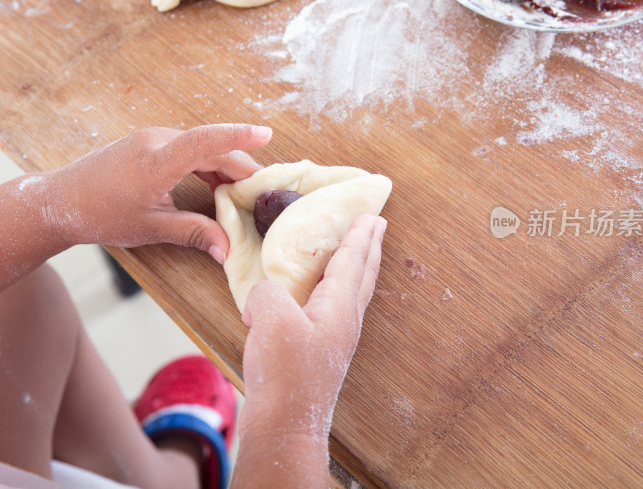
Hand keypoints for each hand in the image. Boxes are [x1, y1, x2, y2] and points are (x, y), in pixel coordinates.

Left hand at [38, 124, 270, 259]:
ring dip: (223, 168)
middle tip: (263, 191)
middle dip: (240, 167)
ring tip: (242, 194)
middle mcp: (155, 141)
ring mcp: (150, 139)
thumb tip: (227, 250)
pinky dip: (206, 165)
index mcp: (156, 160)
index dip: (238, 136)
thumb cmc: (100, 214)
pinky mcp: (147, 144)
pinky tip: (215, 187)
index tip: (266, 134)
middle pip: (210, 147)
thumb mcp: (150, 227)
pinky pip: (186, 149)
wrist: (59, 201)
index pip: (206, 141)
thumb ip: (193, 233)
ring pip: (200, 148)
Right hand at [238, 214, 386, 438]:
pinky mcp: (318, 354)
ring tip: (356, 253)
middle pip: (363, 276)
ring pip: (351, 293)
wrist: (284, 427)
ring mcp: (333, 340)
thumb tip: (265, 297)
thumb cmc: (285, 375)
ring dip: (356, 268)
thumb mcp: (270, 317)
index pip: (352, 261)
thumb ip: (268, 291)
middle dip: (369, 249)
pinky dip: (332, 291)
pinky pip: (332, 309)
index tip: (370, 215)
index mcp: (338, 307)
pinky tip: (316, 297)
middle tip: (376, 226)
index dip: (359, 235)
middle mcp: (343, 322)